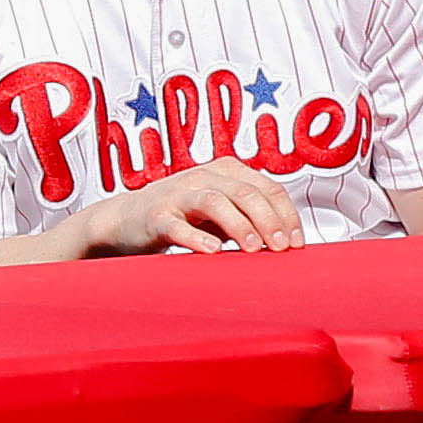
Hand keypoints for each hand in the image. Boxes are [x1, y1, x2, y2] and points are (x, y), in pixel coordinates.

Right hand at [59, 159, 305, 256]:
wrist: (125, 220)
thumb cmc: (181, 217)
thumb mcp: (220, 211)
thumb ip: (248, 218)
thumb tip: (288, 243)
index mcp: (226, 171)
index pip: (268, 188)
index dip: (287, 215)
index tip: (297, 244)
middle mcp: (204, 177)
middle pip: (246, 192)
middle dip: (269, 221)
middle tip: (282, 248)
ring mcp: (178, 194)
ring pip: (216, 201)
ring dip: (240, 226)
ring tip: (254, 250)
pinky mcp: (156, 215)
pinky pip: (178, 225)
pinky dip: (197, 237)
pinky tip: (213, 251)